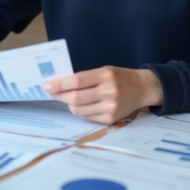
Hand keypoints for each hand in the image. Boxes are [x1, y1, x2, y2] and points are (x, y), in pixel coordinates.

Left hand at [42, 66, 163, 124]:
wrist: (142, 88)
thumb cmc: (120, 77)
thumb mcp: (104, 70)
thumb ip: (85, 77)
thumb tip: (60, 84)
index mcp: (106, 75)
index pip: (77, 81)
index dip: (60, 84)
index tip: (47, 85)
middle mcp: (109, 92)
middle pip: (75, 98)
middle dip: (59, 96)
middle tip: (52, 92)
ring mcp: (110, 108)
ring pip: (79, 110)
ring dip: (68, 104)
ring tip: (67, 98)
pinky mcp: (110, 119)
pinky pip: (87, 117)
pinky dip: (80, 111)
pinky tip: (82, 105)